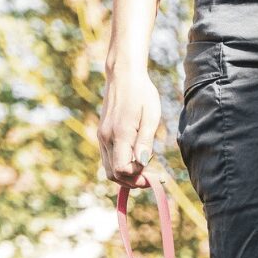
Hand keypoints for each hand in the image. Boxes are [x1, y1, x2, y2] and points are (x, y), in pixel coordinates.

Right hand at [98, 66, 160, 187]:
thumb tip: (142, 163)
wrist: (124, 76)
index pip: (123, 170)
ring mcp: (101, 136)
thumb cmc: (142, 94)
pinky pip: (109, 159)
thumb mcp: (150, 117)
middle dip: (132, 182)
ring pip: (109, 169)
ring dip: (127, 176)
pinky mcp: (102, 134)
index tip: (156, 176)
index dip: (139, 178)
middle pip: (114, 174)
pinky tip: (137, 159)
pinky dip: (121, 166)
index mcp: (119, 134)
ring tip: (146, 170)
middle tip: (152, 178)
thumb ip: (145, 142)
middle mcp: (106, 138)